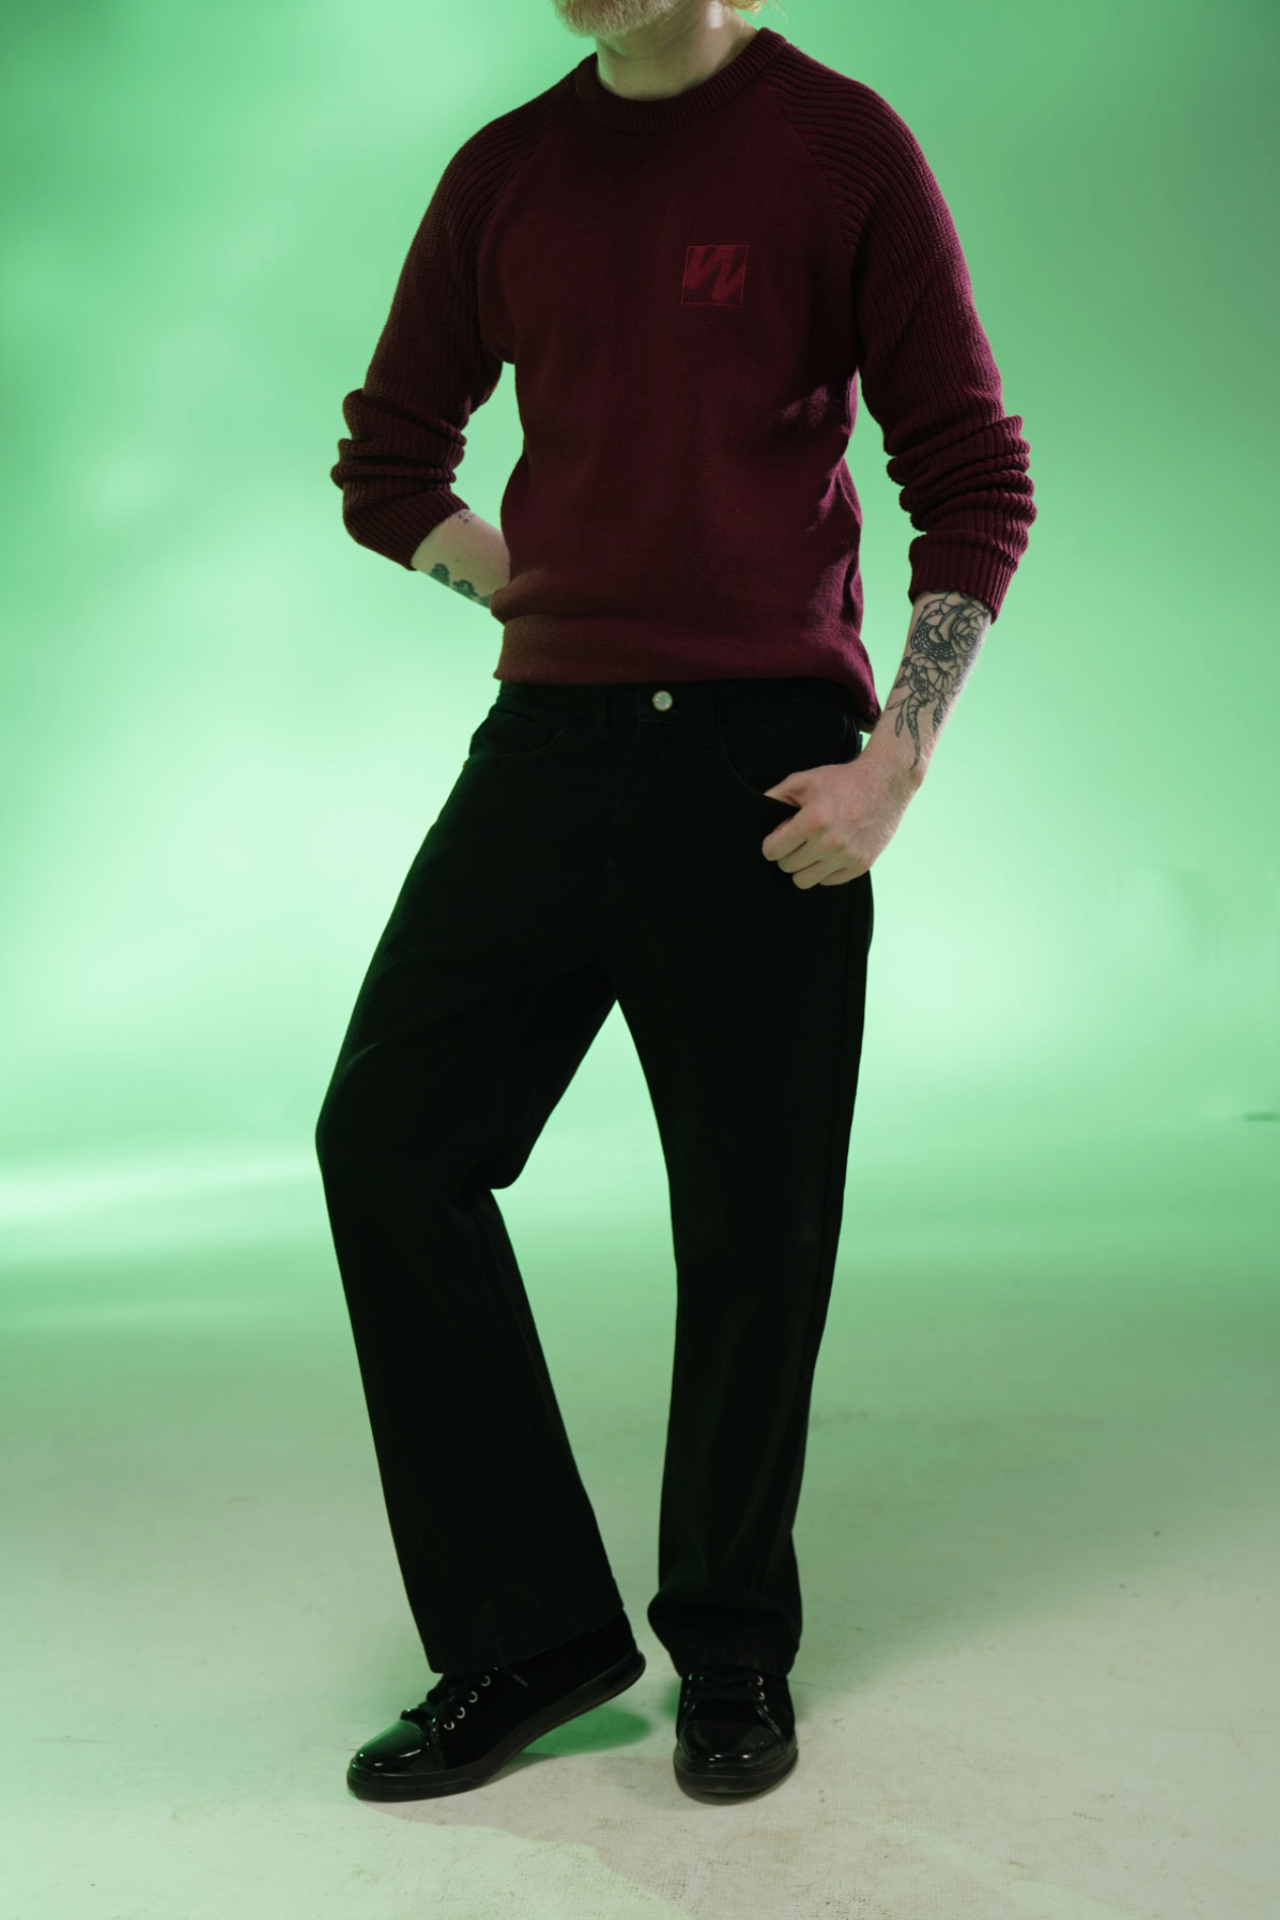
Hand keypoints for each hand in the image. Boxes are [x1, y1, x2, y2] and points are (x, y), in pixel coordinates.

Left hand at [761, 756, 917, 886]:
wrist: (885, 783)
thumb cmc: (841, 781)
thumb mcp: (803, 780)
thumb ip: (775, 797)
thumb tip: (757, 815)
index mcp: (812, 821)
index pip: (772, 851)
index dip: (772, 843)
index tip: (780, 836)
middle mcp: (830, 843)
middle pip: (787, 867)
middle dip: (788, 853)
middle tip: (799, 839)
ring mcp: (847, 856)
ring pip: (805, 880)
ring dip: (804, 866)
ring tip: (812, 848)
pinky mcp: (861, 865)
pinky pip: (828, 882)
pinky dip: (825, 870)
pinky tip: (830, 852)